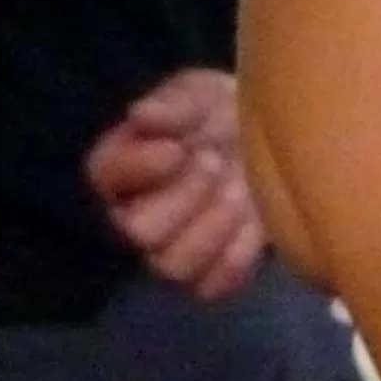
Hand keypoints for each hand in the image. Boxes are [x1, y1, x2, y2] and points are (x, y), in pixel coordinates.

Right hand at [84, 69, 265, 300]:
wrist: (271, 136)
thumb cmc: (221, 111)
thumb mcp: (198, 94)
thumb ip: (173, 106)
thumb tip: (141, 115)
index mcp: (120, 166)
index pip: (108, 175)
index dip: (142, 166)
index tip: (179, 149)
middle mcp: (135, 215)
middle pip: (140, 231)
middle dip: (185, 196)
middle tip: (216, 163)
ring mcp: (173, 247)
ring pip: (174, 267)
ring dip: (214, 227)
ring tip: (238, 191)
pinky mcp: (210, 269)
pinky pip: (212, 286)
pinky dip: (238, 256)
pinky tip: (256, 221)